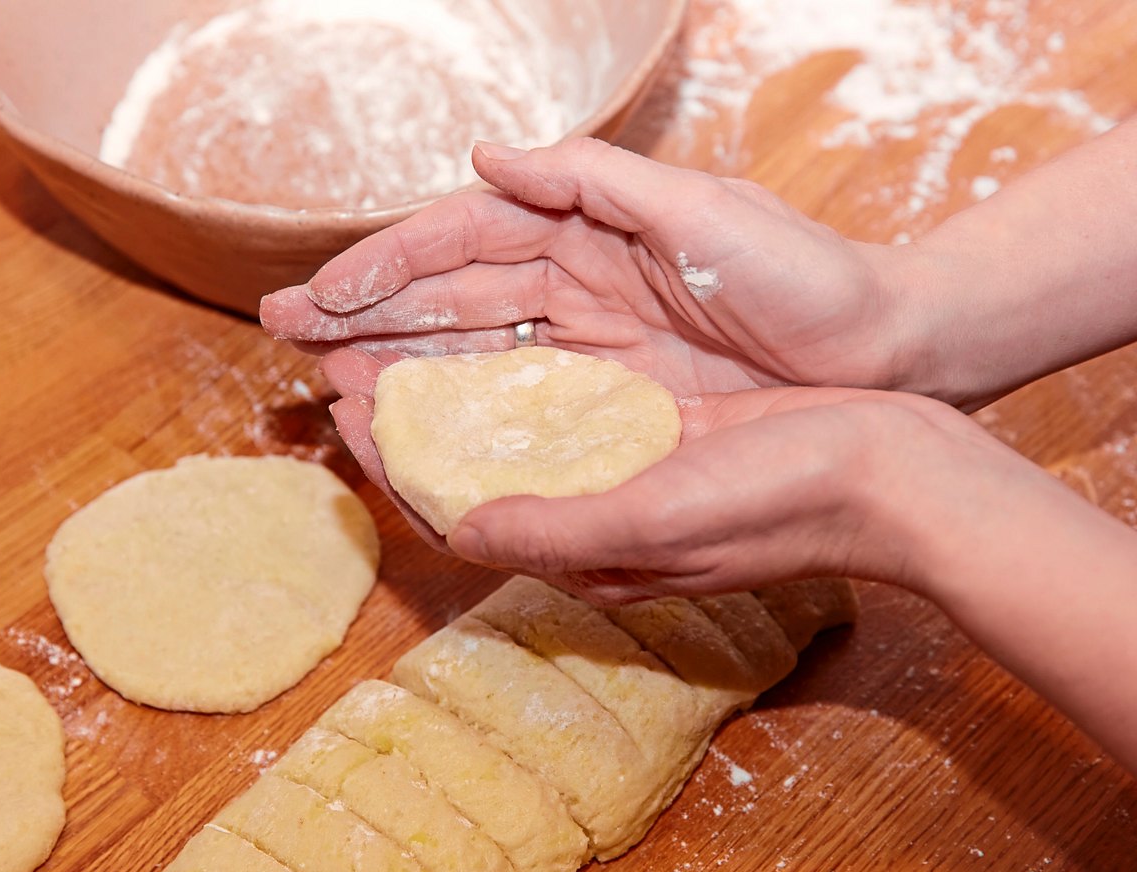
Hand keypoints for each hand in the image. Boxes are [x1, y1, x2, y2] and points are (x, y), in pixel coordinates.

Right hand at [262, 138, 913, 397]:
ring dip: (400, 358)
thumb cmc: (806, 273)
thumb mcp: (704, 212)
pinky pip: (523, 394)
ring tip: (330, 378)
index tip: (318, 294)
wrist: (883, 347)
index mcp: (590, 226)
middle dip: (368, 309)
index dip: (387, 264)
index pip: (465, 240)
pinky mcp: (618, 392)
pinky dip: (464, 403)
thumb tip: (488, 155)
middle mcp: (580, 280)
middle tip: (287, 333)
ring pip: (475, 346)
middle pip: (452, 293)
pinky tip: (415, 418)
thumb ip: (596, 180)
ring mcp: (595, 338)